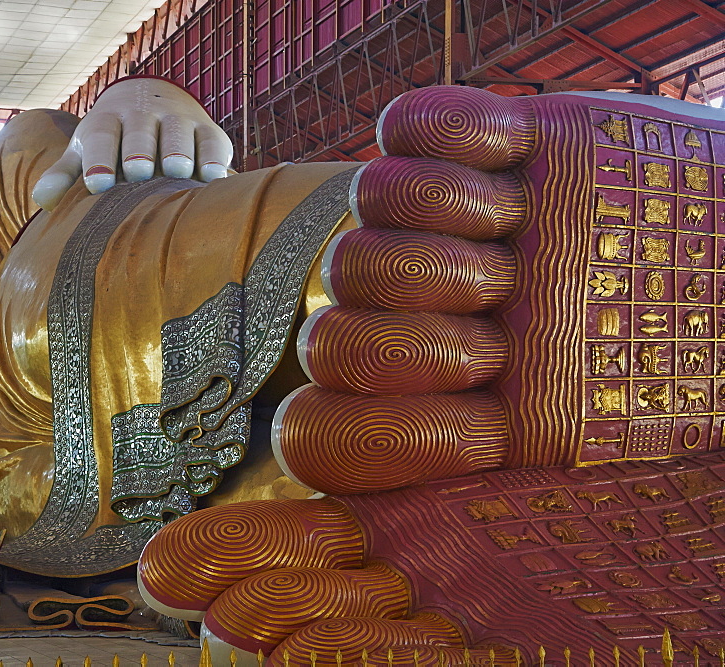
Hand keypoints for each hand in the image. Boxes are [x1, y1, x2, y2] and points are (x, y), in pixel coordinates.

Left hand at [31, 77, 232, 209]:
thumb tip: (42, 201)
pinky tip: (214, 178)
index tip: (98, 184)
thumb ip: (64, 175)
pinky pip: (213, 143)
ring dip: (179, 150)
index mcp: (108, 121)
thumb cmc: (113, 139)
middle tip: (138, 172)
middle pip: (140, 130)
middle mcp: (143, 115)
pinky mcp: (208, 131)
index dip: (98, 158)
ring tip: (179, 171)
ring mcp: (178, 120)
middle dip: (139, 149)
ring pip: (178, 132)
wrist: (153, 99)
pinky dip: (215, 159)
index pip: (101, 135)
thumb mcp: (85, 150)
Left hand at [139, 86, 724, 662]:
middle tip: (506, 346)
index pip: (318, 432)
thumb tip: (236, 630)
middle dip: (413, 341)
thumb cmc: (676, 471)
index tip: (482, 435)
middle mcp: (429, 331)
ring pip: (361, 220)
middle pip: (332, 325)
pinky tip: (509, 163)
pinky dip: (450, 135)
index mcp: (432, 428)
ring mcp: (457, 237)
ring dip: (437, 240)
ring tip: (517, 248)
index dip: (376, 433)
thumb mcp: (564, 576)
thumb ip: (402, 622)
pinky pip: (412, 123)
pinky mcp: (498, 150)